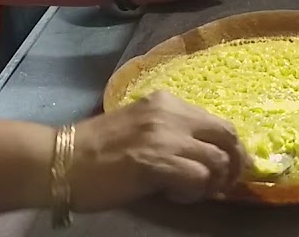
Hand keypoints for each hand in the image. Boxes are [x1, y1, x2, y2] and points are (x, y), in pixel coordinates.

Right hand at [69, 92, 246, 210]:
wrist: (62, 161)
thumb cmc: (94, 149)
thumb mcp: (138, 127)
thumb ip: (170, 134)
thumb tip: (201, 156)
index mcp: (166, 102)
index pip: (215, 121)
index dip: (230, 147)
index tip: (231, 166)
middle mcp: (171, 113)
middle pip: (227, 135)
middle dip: (236, 163)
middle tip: (227, 184)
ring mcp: (166, 136)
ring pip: (217, 160)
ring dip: (213, 182)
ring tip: (195, 193)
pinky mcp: (158, 162)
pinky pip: (198, 178)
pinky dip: (194, 192)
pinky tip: (176, 195)